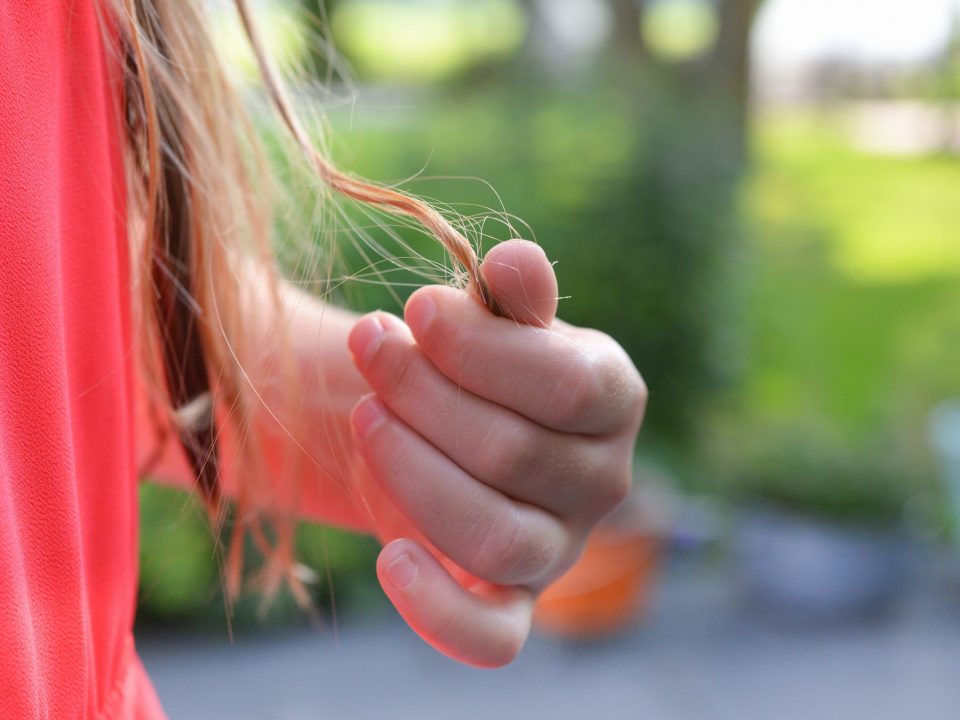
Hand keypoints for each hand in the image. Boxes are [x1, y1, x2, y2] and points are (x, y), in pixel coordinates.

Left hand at [346, 240, 645, 666]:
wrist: (446, 426)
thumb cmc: (475, 363)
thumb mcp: (495, 320)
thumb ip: (511, 297)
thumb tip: (515, 261)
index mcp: (612, 399)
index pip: (566, 386)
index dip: (479, 348)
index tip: (414, 310)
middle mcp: (602, 481)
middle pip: (513, 452)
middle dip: (422, 393)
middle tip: (369, 345)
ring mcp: (558, 549)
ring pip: (496, 536)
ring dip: (412, 472)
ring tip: (366, 417)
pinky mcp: (511, 603)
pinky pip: (492, 638)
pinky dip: (439, 611)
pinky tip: (389, 559)